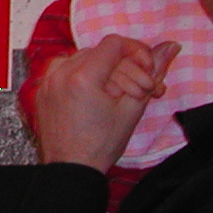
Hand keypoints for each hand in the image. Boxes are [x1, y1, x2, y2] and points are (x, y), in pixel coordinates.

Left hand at [33, 35, 179, 172]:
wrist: (71, 168)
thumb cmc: (101, 145)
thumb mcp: (133, 108)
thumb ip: (153, 73)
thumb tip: (170, 47)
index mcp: (82, 77)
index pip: (113, 44)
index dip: (136, 51)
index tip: (148, 68)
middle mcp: (59, 74)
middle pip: (100, 52)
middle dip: (126, 67)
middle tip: (145, 88)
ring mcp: (47, 81)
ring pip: (83, 59)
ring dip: (107, 71)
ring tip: (123, 94)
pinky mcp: (42, 90)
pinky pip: (65, 71)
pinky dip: (85, 76)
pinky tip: (100, 95)